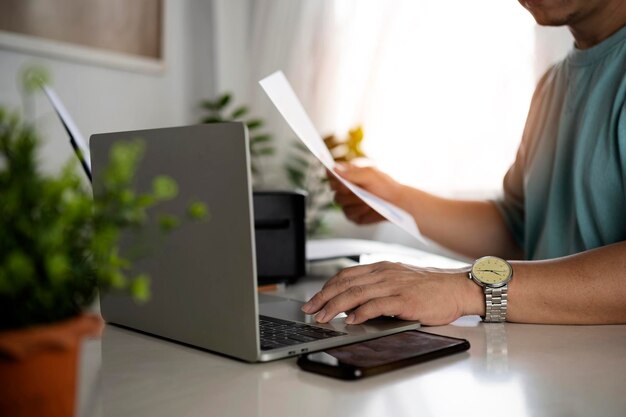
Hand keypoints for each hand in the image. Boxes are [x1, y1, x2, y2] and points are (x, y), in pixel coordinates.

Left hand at [301, 261, 480, 325]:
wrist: (458, 288)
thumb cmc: (430, 288)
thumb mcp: (400, 280)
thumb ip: (378, 287)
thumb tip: (354, 303)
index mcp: (382, 268)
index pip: (346, 275)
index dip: (327, 287)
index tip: (314, 299)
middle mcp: (385, 273)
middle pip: (346, 283)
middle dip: (323, 297)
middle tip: (310, 310)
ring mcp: (394, 285)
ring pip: (356, 293)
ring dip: (336, 306)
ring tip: (323, 317)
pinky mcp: (405, 300)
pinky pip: (377, 305)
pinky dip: (361, 313)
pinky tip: (351, 320)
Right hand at [327, 163, 403, 224]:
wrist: (397, 203)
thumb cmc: (386, 186)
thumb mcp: (370, 175)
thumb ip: (352, 173)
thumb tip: (335, 169)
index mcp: (348, 175)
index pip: (331, 172)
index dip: (331, 175)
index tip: (339, 177)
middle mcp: (345, 188)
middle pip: (333, 188)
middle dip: (345, 189)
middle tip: (355, 189)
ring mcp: (348, 203)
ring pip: (339, 201)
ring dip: (353, 200)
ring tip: (367, 199)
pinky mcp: (352, 215)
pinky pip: (348, 214)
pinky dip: (358, 211)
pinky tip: (367, 207)